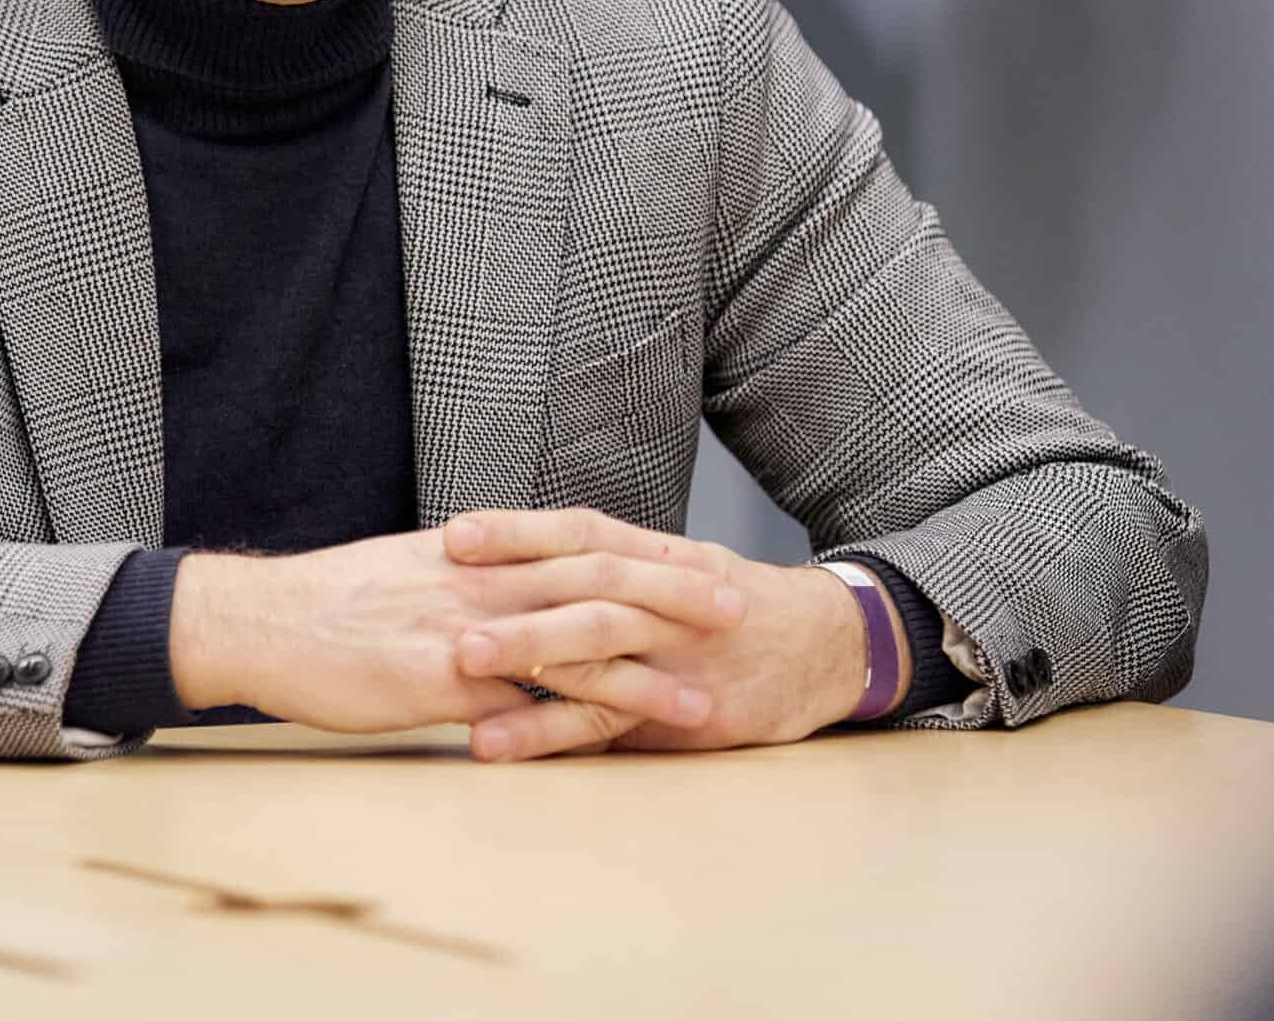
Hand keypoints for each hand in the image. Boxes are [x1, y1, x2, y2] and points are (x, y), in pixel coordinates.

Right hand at [168, 526, 744, 736]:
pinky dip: (583, 716)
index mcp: (476, 552)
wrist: (261, 622)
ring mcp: (467, 631)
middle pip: (599, 578)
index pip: (580, 541)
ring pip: (580, 640)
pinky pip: (529, 701)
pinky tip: (625, 737)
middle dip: (675, 592)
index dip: (646, 550)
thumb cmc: (328, 605)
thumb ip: (465, 579)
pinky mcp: (446, 683)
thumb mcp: (407, 572)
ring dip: (652, 666)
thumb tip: (506, 585)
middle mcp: (483, 581)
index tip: (702, 557)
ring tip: (711, 690)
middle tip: (739, 601)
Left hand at [443, 509, 876, 761]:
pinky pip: (608, 721)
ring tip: (459, 666)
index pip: (582, 532)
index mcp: (658, 555)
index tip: (454, 534)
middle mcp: (665, 598)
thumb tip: (516, 574)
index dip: (519, 531)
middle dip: (512, 592)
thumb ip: (611, 569)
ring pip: (597, 648)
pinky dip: (549, 731)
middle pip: (583, 585)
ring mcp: (677, 655)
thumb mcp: (680, 569)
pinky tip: (496, 742)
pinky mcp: (685, 709)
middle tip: (442, 601)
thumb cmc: (733, 606)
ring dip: (527, 655)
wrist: (831, 646)